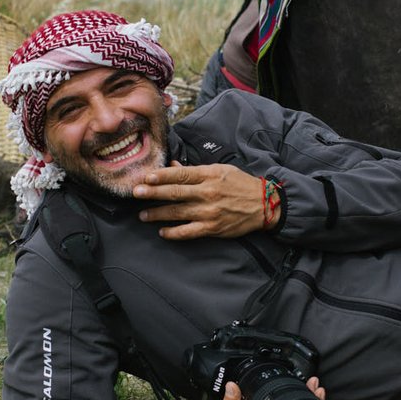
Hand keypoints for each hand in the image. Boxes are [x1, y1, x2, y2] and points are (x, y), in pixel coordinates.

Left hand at [134, 163, 267, 239]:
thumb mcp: (220, 170)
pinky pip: (188, 232)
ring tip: (143, 215)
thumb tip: (173, 167)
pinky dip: (174, 232)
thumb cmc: (241, 184)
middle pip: (175, 193)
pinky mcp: (212, 228)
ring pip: (178, 213)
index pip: (180, 175)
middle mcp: (208, 193)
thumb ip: (195, 171)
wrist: (264, 205)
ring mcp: (209, 212)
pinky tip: (162, 231)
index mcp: (209, 175)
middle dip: (153, 193)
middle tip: (136, 193)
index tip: (146, 177)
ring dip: (158, 214)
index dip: (161, 176)